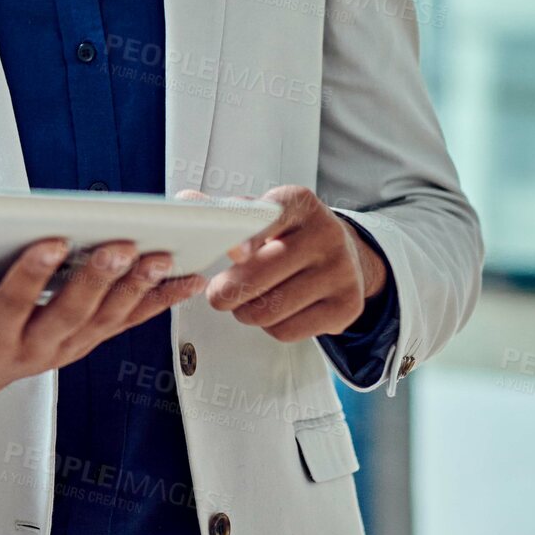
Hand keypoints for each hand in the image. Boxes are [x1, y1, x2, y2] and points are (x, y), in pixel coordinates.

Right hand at [0, 238, 205, 438]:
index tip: (50, 241)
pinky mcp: (82, 340)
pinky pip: (124, 322)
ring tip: (161, 256)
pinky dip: (155, 302)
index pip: (12, 304)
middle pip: (70, 313)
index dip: (31, 275)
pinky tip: (182, 278)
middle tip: (122, 245)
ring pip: (105, 319)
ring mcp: (63, 347)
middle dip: (98, 279)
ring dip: (135, 290)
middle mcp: (32, 347)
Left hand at [180, 184, 388, 342]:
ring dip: (245, 312)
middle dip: (225, 292)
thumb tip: (186, 203)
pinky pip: (287, 331)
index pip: (268, 220)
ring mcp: (341, 271)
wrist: (346, 254)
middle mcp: (326, 234)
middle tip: (217, 294)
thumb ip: (225, 211)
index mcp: (299, 205)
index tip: (232, 253)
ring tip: (245, 301)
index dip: (246, 239)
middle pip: (258, 276)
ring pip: (269, 310)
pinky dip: (270, 327)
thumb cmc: (290, 233)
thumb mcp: (263, 213)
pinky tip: (274, 311)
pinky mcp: (347, 306)